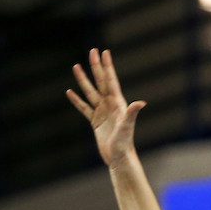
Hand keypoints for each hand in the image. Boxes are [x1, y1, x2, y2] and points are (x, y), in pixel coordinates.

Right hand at [66, 48, 145, 167]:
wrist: (119, 159)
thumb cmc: (125, 144)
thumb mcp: (127, 128)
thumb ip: (131, 114)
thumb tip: (141, 102)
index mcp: (117, 104)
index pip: (111, 81)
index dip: (107, 66)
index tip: (104, 52)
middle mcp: (110, 105)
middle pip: (101, 81)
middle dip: (96, 66)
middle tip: (92, 51)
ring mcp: (102, 113)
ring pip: (90, 92)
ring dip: (83, 79)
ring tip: (76, 66)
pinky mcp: (95, 122)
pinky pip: (84, 108)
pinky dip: (77, 100)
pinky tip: (69, 92)